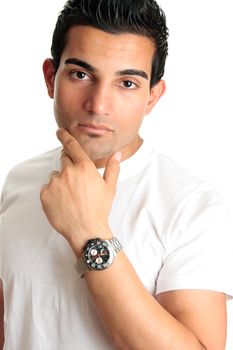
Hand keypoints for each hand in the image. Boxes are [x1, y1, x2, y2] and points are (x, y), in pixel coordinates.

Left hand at [40, 128, 120, 254]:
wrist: (86, 230)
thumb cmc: (100, 208)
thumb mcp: (110, 187)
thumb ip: (112, 168)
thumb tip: (117, 154)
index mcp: (84, 167)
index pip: (72, 146)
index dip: (64, 136)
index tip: (59, 131)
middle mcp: (68, 172)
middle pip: (63, 159)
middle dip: (69, 165)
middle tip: (76, 181)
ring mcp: (55, 183)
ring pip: (55, 176)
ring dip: (60, 181)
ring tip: (70, 196)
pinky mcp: (45, 194)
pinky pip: (47, 188)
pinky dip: (52, 193)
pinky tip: (62, 203)